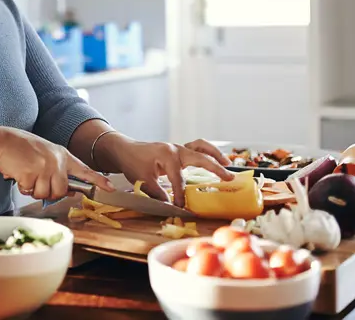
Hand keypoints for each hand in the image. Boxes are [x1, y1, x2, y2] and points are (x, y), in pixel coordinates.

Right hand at [0, 127, 113, 199]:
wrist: (3, 141)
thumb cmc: (22, 149)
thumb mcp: (46, 155)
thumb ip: (59, 170)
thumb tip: (71, 191)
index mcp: (62, 155)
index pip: (84, 170)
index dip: (98, 181)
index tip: (111, 188)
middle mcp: (56, 161)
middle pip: (61, 190)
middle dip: (48, 191)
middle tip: (36, 180)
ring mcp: (44, 167)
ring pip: (46, 194)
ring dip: (34, 190)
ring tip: (27, 175)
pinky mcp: (31, 173)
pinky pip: (30, 191)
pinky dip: (23, 187)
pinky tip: (19, 174)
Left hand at [97, 137, 233, 206]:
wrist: (125, 149)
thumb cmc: (132, 163)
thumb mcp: (142, 180)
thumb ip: (158, 193)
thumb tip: (171, 206)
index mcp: (167, 156)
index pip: (179, 180)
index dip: (181, 195)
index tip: (181, 208)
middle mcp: (176, 149)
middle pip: (200, 157)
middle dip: (215, 168)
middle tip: (229, 179)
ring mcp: (178, 148)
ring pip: (201, 147)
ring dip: (215, 154)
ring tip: (227, 164)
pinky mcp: (178, 150)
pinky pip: (196, 148)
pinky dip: (207, 153)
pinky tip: (216, 161)